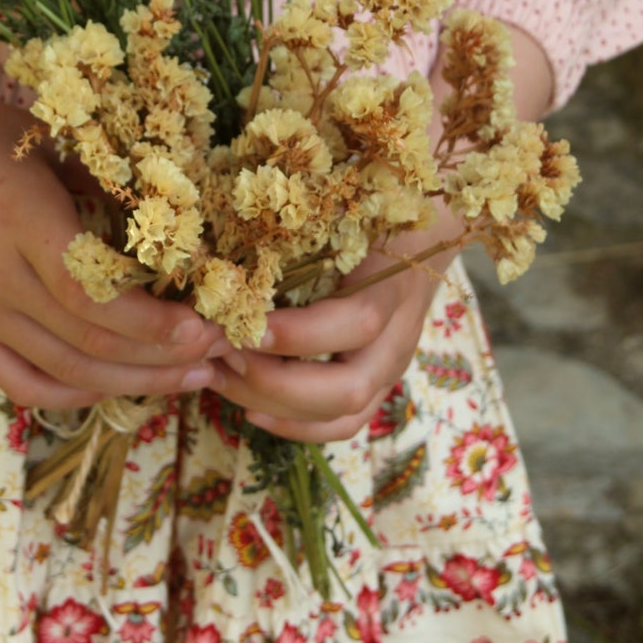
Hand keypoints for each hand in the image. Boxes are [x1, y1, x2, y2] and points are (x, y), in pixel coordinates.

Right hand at [0, 84, 221, 410]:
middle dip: (166, 356)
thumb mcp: (44, 139)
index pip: (92, 296)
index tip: (208, 323)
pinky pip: (25, 384)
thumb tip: (177, 218)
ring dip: (137, 382)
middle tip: (223, 351)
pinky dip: (78, 394)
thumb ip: (103, 182)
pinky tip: (122, 385)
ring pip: (66, 374)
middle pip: (90, 344)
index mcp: (19, 219)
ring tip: (192, 376)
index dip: (155, 323)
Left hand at [210, 199, 467, 442]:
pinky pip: (342, 426)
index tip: (246, 325)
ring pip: (342, 415)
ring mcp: (390, 369)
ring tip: (222, 379)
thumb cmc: (371, 219)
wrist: (420, 239)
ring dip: (274, 406)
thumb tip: (237, 253)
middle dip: (276, 383)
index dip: (300, 333)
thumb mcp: (346, 217)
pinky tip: (249, 410)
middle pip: (349, 387)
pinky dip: (294, 426)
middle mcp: (398, 338)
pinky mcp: (378, 388)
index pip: (358, 322)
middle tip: (223, 357)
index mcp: (393, 287)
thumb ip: (305, 235)